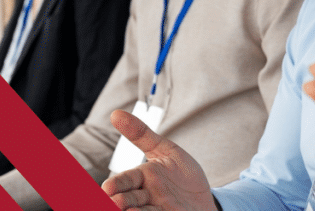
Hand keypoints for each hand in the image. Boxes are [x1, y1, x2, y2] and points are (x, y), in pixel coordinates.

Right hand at [102, 110, 216, 210]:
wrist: (206, 198)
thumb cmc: (183, 175)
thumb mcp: (166, 150)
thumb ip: (142, 135)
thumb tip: (116, 114)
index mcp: (142, 178)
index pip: (124, 180)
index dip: (116, 184)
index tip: (108, 188)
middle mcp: (146, 198)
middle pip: (126, 200)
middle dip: (119, 201)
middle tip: (114, 203)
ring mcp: (157, 210)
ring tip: (130, 210)